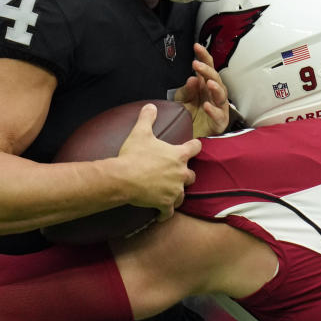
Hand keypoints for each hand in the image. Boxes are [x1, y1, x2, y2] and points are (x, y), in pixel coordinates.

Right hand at [116, 103, 201, 220]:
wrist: (124, 178)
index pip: (196, 147)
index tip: (195, 146)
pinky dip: (166, 213)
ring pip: (183, 195)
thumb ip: (147, 118)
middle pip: (192, 175)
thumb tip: (150, 106)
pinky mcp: (165, 203)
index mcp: (178, 155)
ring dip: (177, 194)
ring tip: (169, 193)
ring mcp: (174, 190)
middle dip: (186, 175)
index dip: (195, 146)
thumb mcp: (140, 132)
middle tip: (176, 174)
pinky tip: (162, 214)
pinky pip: (169, 212)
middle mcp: (181, 173)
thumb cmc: (133, 155)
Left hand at [173, 43, 230, 136]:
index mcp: (205, 85)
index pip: (206, 67)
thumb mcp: (182, 101)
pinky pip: (218, 115)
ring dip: (215, 87)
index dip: (203, 56)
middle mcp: (213, 94)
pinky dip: (213, 110)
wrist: (189, 137)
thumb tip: (193, 78)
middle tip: (196, 64)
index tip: (196, 46)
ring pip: (221, 95)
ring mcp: (219, 107)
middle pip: (215, 78)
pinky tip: (207, 106)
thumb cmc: (188, 117)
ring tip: (208, 83)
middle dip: (207, 70)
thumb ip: (187, 90)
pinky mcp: (220, 122)